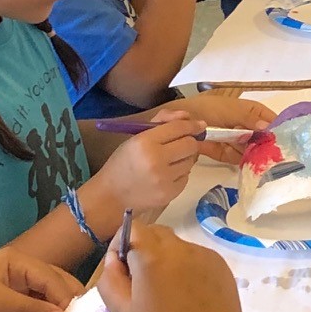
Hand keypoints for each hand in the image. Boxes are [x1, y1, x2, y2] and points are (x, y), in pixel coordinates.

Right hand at [86, 118, 206, 230]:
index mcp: (145, 142)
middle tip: (182, 144)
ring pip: (191, 161)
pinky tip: (166, 175)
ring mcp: (164, 179)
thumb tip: (187, 117)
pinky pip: (186, 177)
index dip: (192, 125)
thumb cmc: (123, 162)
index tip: (199, 125)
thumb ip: (161, 122)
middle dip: (189, 142)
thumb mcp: (136, 137)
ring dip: (184, 158)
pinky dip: (180, 174)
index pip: (179, 128)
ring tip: (169, 161)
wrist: (111, 194)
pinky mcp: (170, 194)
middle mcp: (156, 160)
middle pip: (190, 145)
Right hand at [98, 224, 247, 311]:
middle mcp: (181, 248)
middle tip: (143, 284)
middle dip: (144, 250)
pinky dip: (187, 267)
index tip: (123, 269)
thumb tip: (115, 258)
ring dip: (166, 259)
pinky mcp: (221, 266)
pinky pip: (196, 257)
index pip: (133, 228)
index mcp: (153, 257)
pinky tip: (188, 296)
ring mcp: (205, 256)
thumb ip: (110, 278)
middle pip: (156, 233)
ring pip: (177, 245)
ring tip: (168, 294)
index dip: (123, 244)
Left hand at [146, 95, 276, 165]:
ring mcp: (229, 137)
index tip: (286, 134)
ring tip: (263, 161)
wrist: (177, 122)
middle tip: (275, 153)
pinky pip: (234, 156)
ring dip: (253, 153)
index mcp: (243, 109)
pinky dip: (239, 160)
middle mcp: (238, 123)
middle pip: (257, 134)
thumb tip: (267, 129)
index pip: (264, 115)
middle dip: (264, 143)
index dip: (274, 123)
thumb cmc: (206, 109)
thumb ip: (249, 119)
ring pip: (247, 146)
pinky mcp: (219, 149)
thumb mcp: (230, 111)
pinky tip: (248, 164)